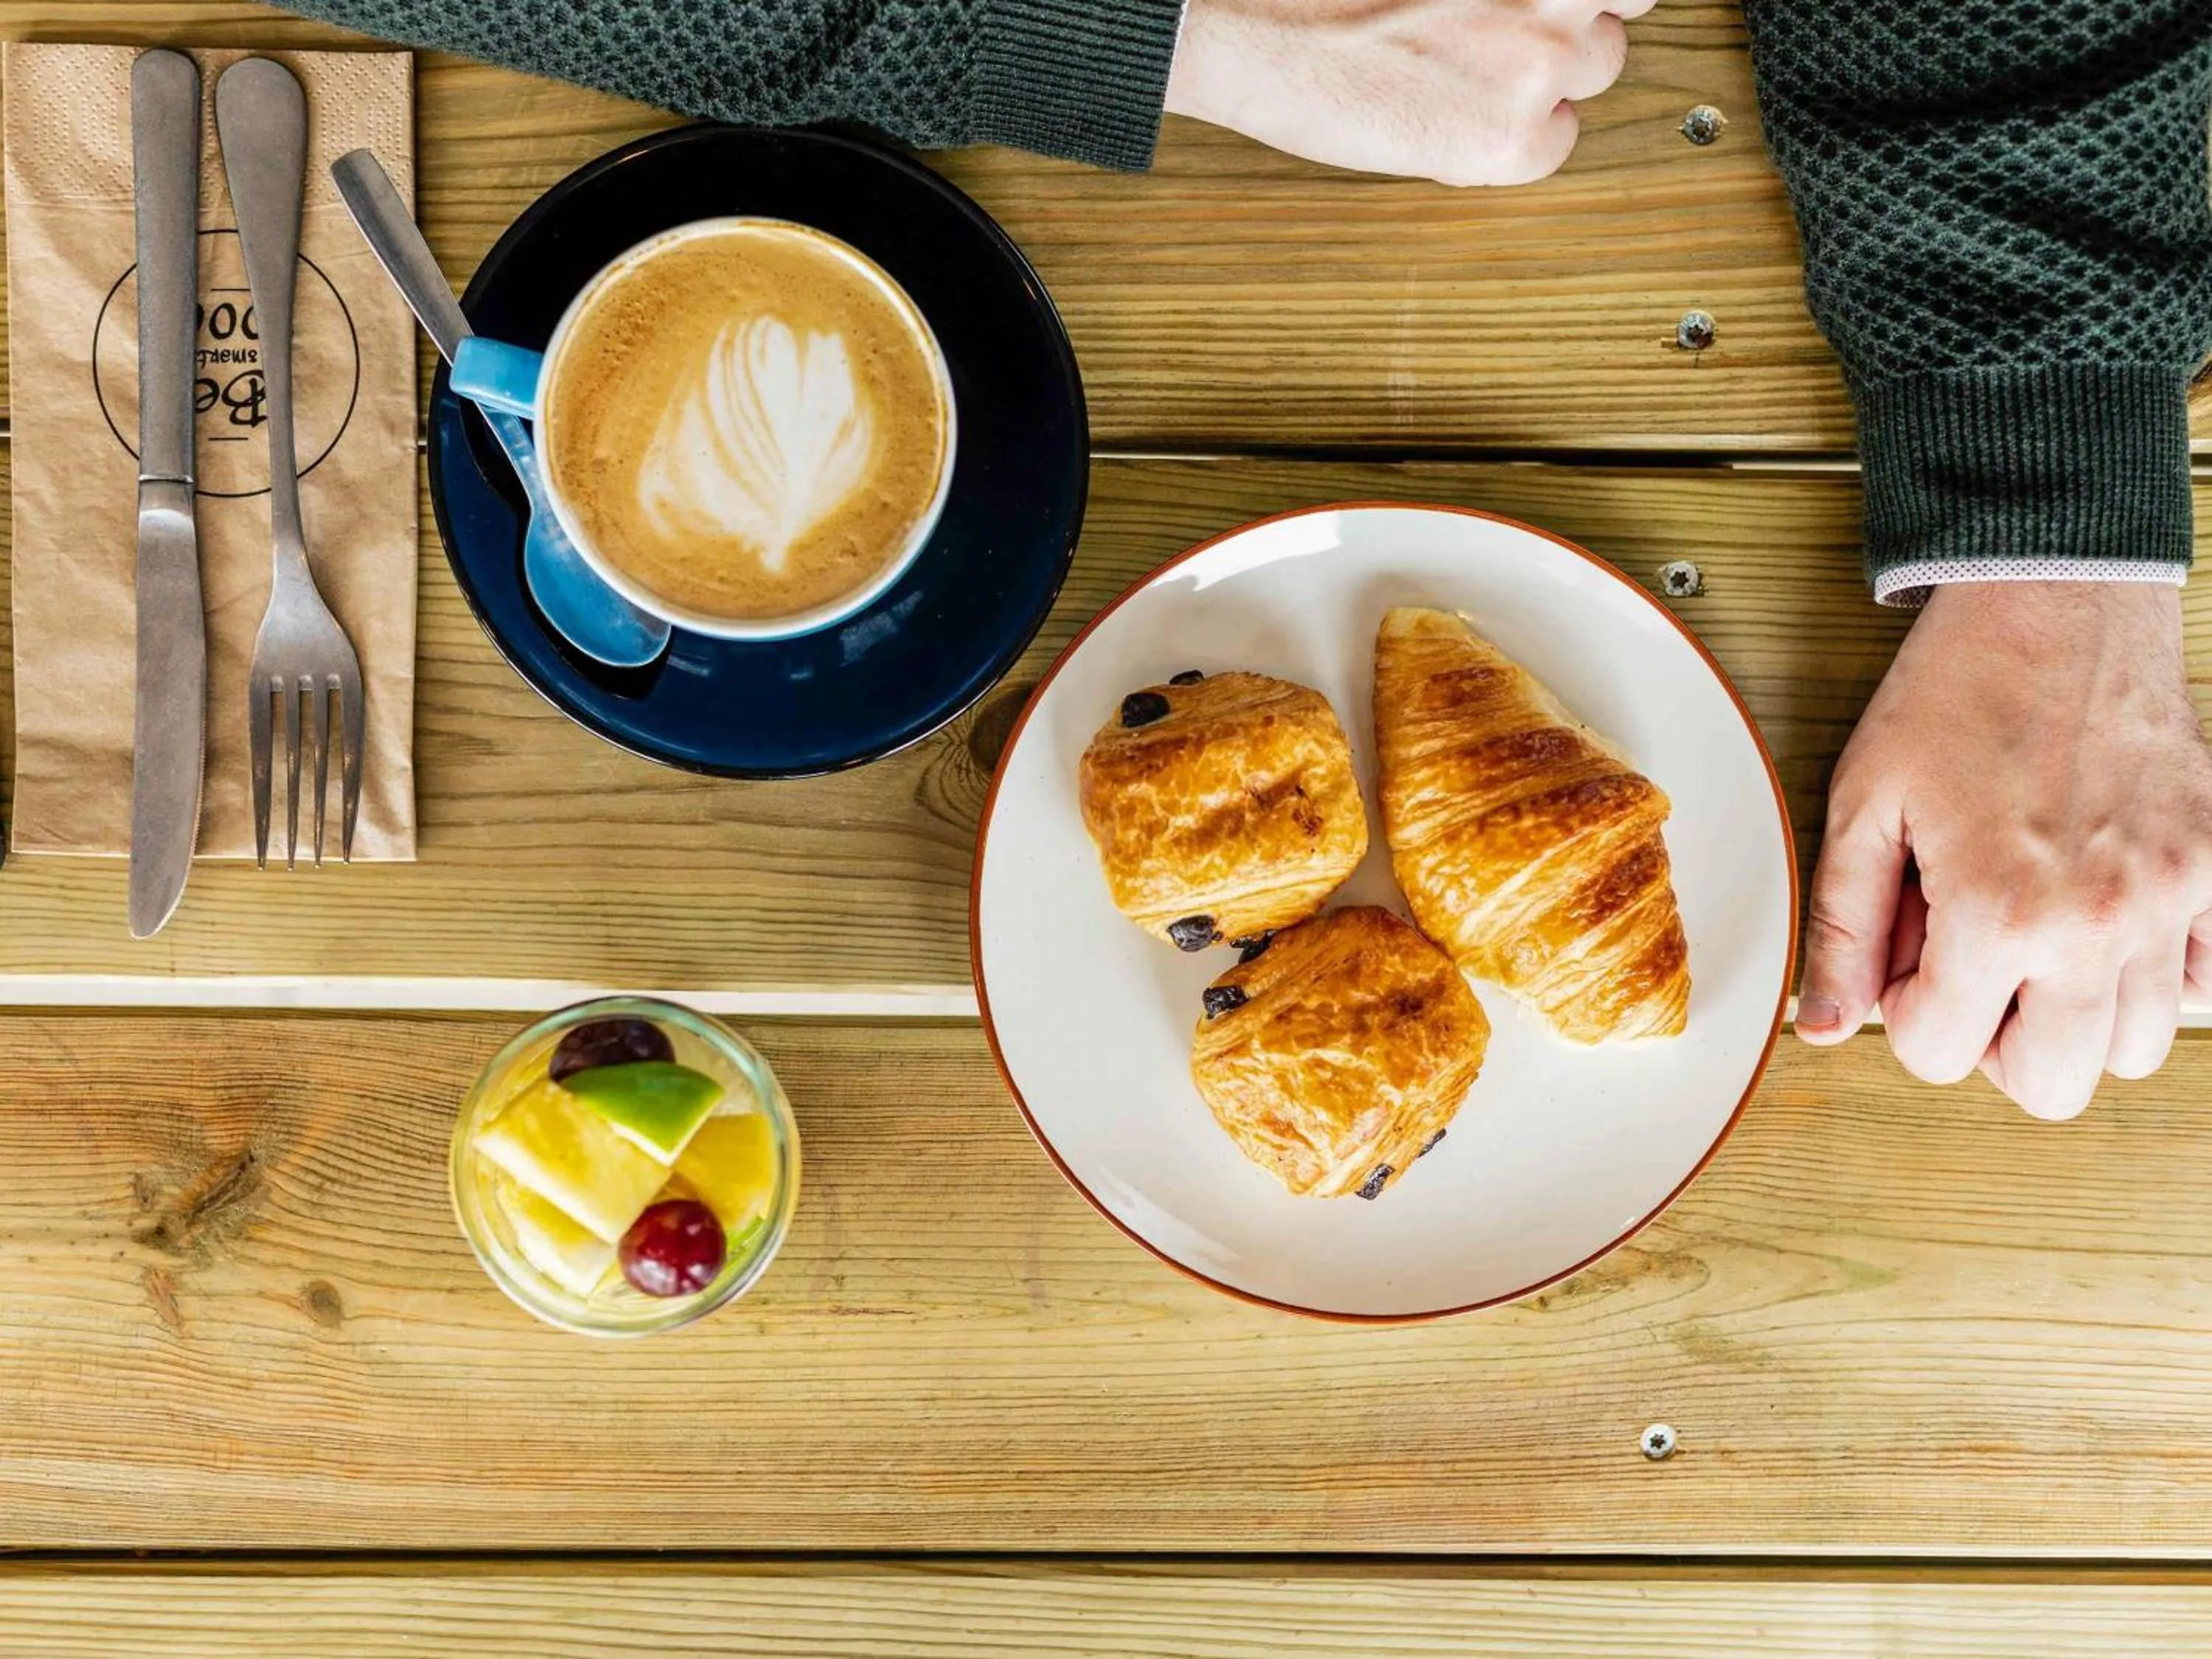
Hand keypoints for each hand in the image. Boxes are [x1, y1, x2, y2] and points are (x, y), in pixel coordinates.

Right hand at [1163, 0, 1651, 186]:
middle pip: (1614, 17)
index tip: (1559, 5)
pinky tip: (1453, 120)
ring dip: (1545, 80)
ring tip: (1467, 74)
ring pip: (1592, 78)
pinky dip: (1513, 143)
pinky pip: (1552, 148)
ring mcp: (1540, 64)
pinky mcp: (1512, 140)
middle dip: (1570, 26)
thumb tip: (1532, 3)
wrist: (1263, 33)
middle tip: (1499, 34)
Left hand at [1797, 581, 2211, 1119]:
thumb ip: (1842, 926)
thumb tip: (1824, 1022)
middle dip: (1995, 1046)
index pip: (1938, 1052)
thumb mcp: (1865, 805)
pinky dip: (2157, 980)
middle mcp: (2097, 924)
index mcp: (1998, 913)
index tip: (1906, 957)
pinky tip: (2105, 930)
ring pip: (2134, 1048)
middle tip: (1971, 974)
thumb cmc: (1957, 692)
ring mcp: (2171, 901)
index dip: (1906, 1012)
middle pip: (2053, 1085)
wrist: (2058, 604)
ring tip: (2036, 949)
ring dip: (2076, 1020)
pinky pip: (2205, 984)